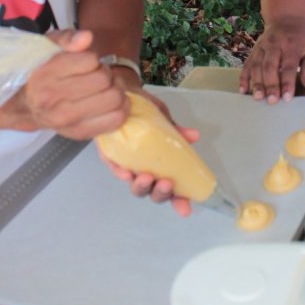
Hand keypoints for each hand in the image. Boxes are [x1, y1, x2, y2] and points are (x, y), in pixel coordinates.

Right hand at [0, 30, 129, 139]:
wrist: (26, 107)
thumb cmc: (42, 73)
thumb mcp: (48, 47)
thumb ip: (67, 38)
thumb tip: (87, 37)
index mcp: (44, 75)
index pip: (91, 60)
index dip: (93, 58)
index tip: (86, 63)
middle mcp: (52, 100)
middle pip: (104, 80)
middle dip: (106, 73)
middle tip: (97, 75)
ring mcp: (66, 120)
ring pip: (114, 99)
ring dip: (115, 90)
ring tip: (105, 88)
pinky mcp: (80, 133)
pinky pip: (116, 119)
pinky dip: (122, 108)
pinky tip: (111, 102)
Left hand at [99, 89, 198, 216]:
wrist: (122, 95)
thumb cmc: (145, 112)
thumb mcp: (164, 120)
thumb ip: (177, 132)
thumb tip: (194, 135)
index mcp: (162, 166)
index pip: (173, 190)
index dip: (179, 202)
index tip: (185, 209)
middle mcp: (145, 171)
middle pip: (153, 193)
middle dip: (160, 193)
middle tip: (166, 183)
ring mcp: (128, 167)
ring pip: (135, 187)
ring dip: (142, 186)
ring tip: (147, 177)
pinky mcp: (110, 158)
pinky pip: (115, 170)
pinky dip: (121, 173)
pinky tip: (126, 172)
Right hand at [240, 18, 304, 103]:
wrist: (287, 19)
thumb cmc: (302, 38)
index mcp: (292, 45)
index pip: (288, 66)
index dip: (287, 82)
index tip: (287, 97)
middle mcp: (274, 45)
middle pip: (270, 66)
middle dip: (270, 84)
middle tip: (272, 100)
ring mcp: (262, 47)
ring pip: (256, 65)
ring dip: (256, 82)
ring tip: (258, 97)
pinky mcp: (254, 50)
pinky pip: (247, 64)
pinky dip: (243, 77)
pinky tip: (243, 90)